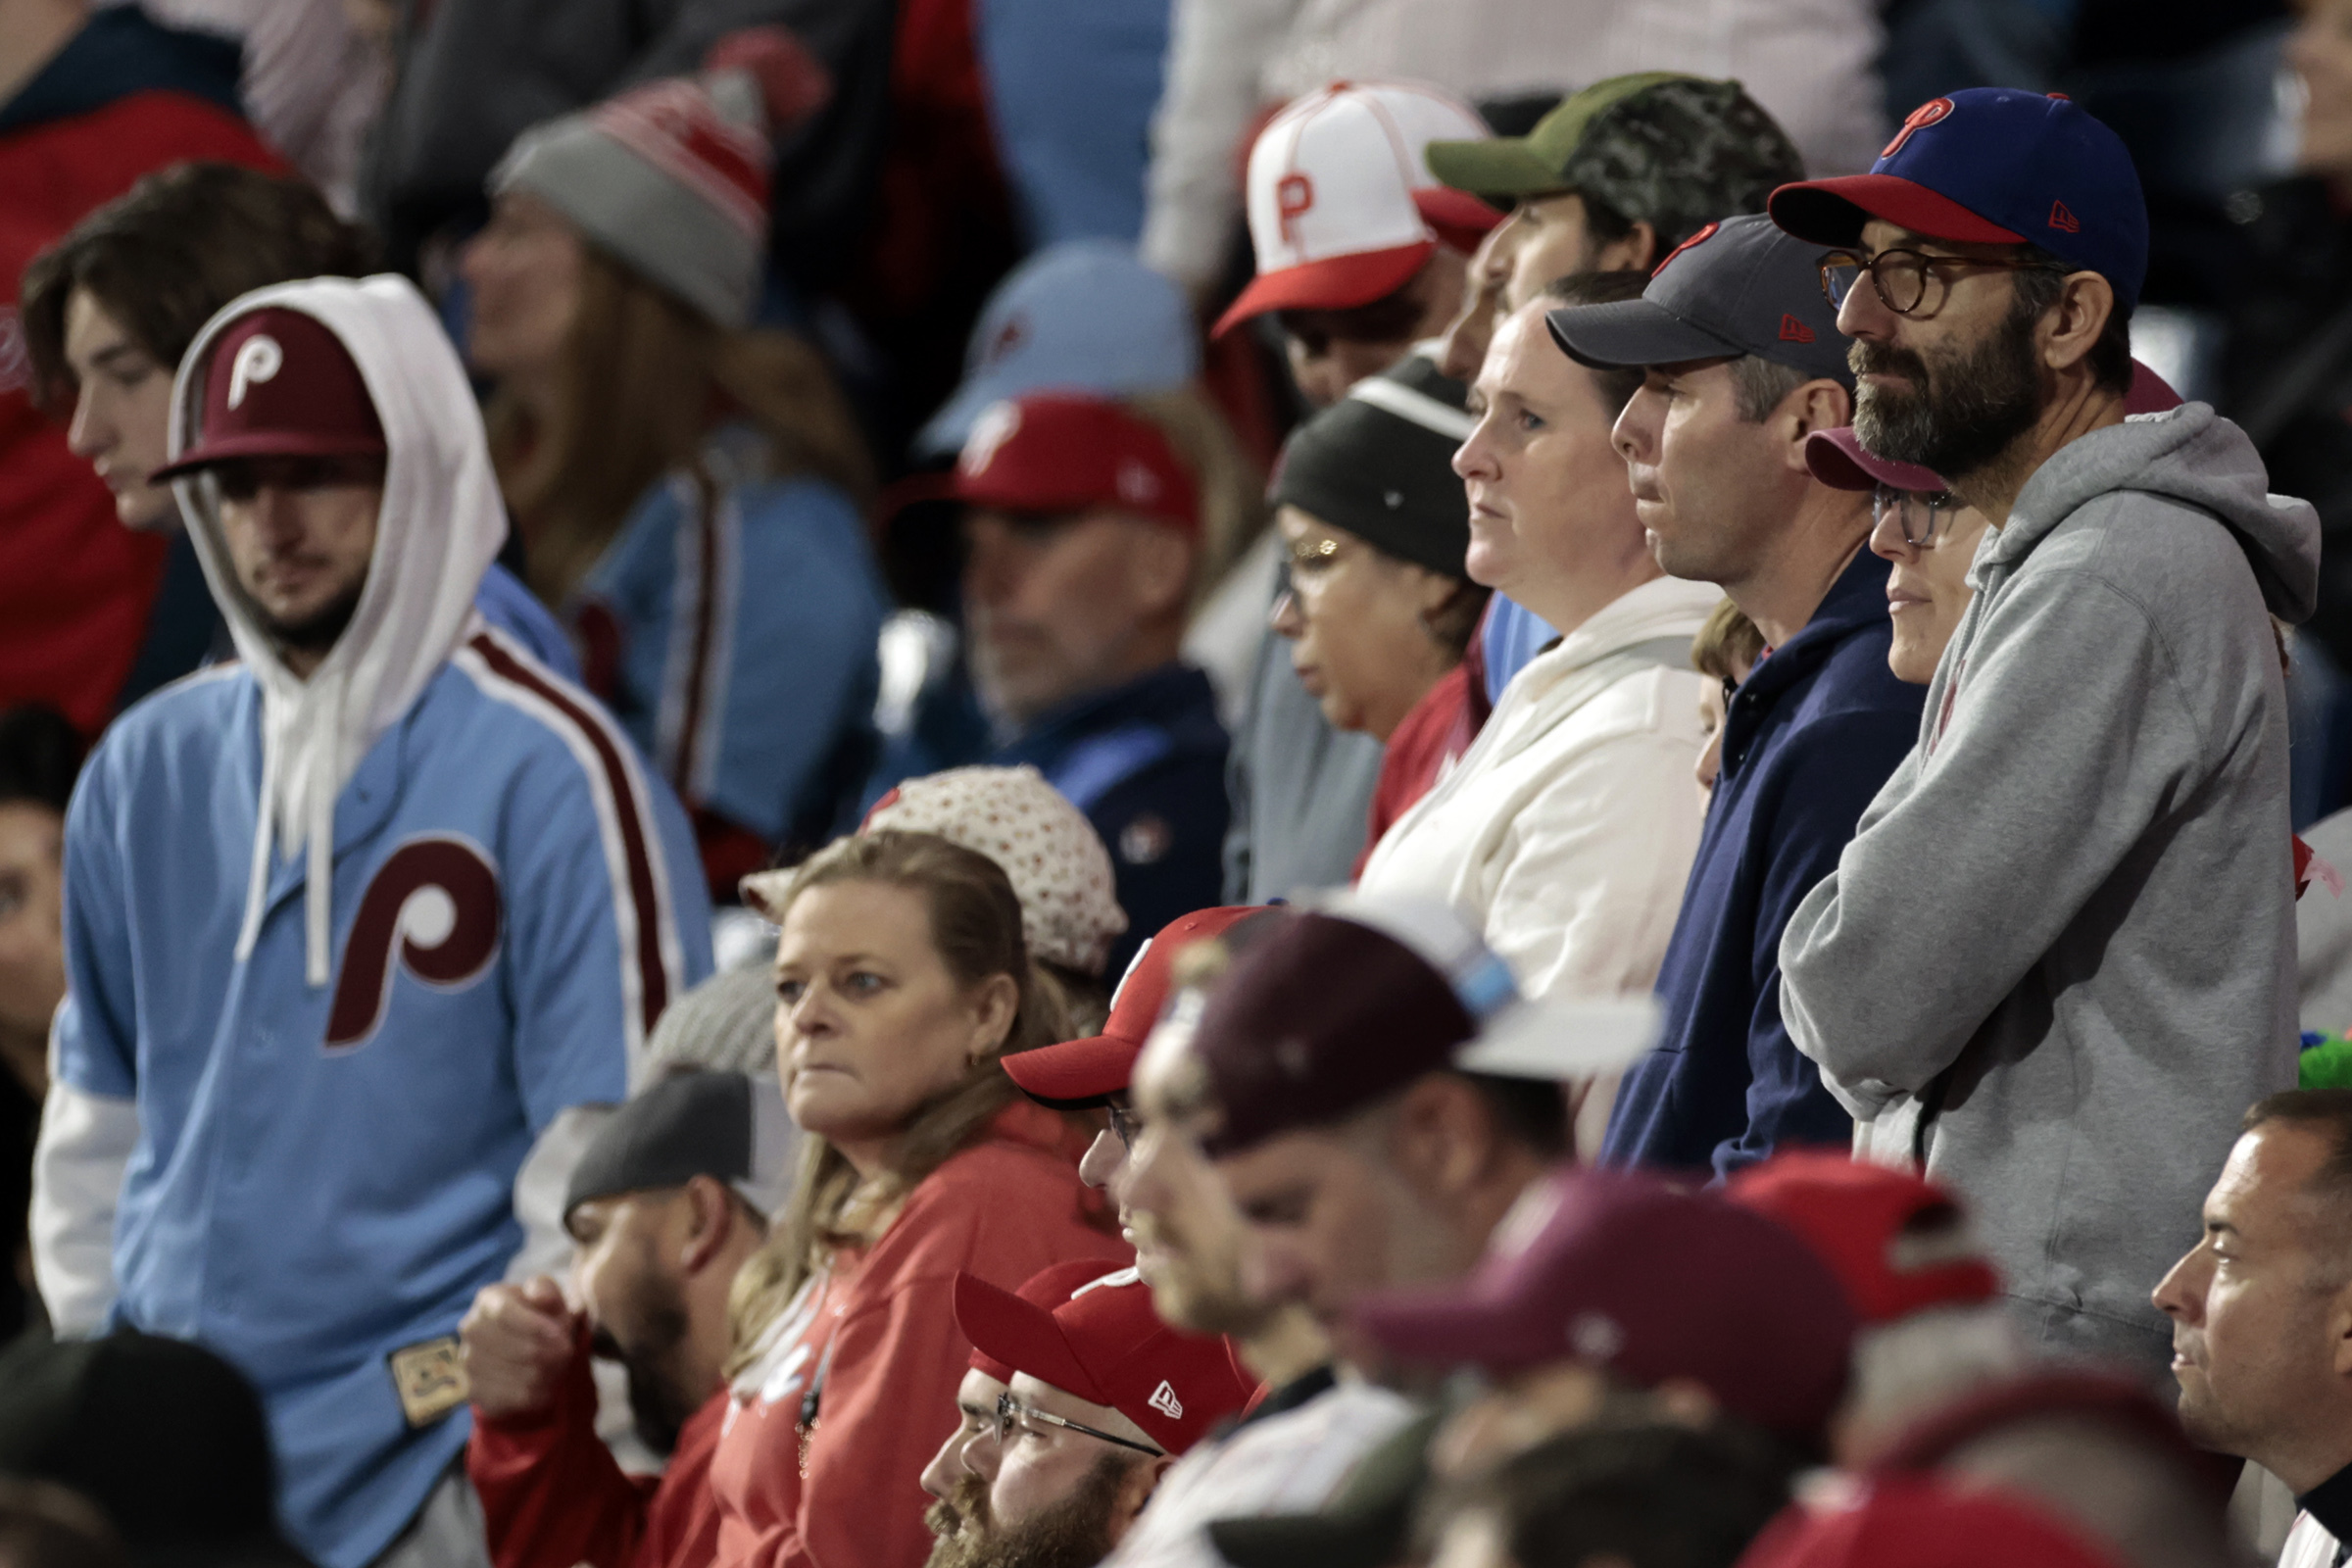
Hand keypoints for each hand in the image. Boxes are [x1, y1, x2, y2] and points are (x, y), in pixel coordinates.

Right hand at [459, 1276, 577, 1419]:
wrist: (516, 1346)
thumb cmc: (537, 1314)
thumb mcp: (547, 1295)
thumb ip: (546, 1290)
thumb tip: (540, 1298)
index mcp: (488, 1300)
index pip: (506, 1314)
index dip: (535, 1327)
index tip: (561, 1337)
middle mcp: (472, 1330)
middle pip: (521, 1350)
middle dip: (555, 1354)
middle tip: (567, 1351)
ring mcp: (469, 1362)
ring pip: (526, 1377)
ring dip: (552, 1373)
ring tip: (558, 1365)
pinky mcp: (475, 1391)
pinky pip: (519, 1399)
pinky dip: (541, 1392)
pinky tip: (546, 1382)